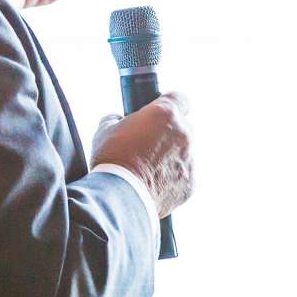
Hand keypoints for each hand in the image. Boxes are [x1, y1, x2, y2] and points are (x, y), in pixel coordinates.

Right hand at [92, 94, 193, 218]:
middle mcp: (184, 134)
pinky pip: (184, 176)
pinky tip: (153, 185)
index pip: (180, 99)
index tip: (159, 113)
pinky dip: (172, 179)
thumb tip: (118, 120)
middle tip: (149, 143)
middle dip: (170, 132)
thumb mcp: (106, 129)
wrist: (121, 197)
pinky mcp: (190, 184)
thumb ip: (118, 118)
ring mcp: (190, 160)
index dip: (169, 104)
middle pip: (184, 127)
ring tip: (148, 169)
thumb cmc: (112, 159)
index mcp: (166, 114)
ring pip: (185, 153)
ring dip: (171, 157)